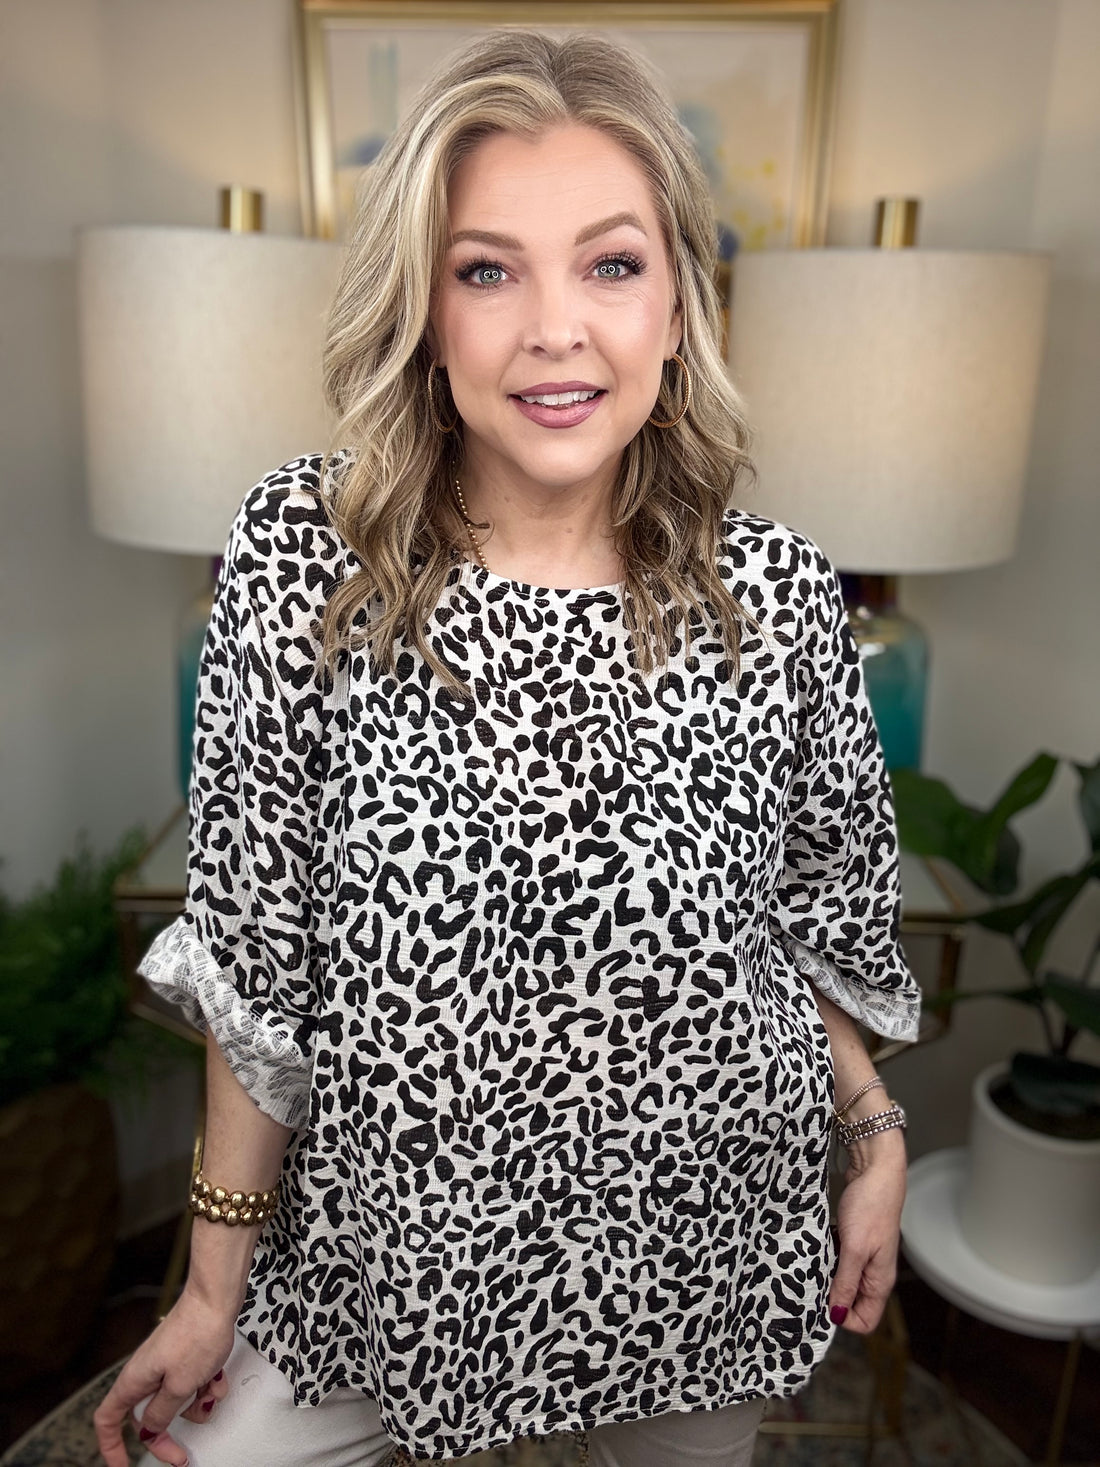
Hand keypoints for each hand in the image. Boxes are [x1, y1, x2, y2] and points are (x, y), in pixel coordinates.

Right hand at [93, 1289, 236, 1466]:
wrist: (217, 1299)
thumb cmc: (197, 1333)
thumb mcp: (179, 1386)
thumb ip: (162, 1413)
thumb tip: (150, 1430)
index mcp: (134, 1381)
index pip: (107, 1421)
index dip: (110, 1447)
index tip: (121, 1466)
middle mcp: (146, 1373)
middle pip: (148, 1417)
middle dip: (167, 1434)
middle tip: (180, 1455)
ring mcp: (166, 1365)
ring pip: (175, 1402)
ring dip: (195, 1403)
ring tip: (208, 1389)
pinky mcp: (185, 1357)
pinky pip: (192, 1385)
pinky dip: (206, 1385)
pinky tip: (216, 1377)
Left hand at [827, 1132, 906, 1334]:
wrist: (875, 1170)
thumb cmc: (871, 1206)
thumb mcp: (854, 1249)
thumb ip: (845, 1283)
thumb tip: (836, 1315)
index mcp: (879, 1281)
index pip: (864, 1320)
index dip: (842, 1318)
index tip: (820, 1305)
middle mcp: (873, 1273)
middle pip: (850, 1302)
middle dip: (829, 1297)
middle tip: (809, 1284)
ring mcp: (863, 1256)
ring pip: (841, 1280)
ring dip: (825, 1276)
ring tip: (810, 1264)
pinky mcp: (853, 1240)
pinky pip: (837, 1260)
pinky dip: (825, 1258)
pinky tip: (815, 1248)